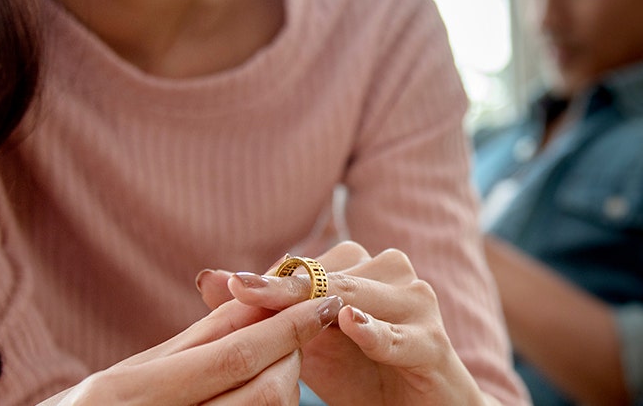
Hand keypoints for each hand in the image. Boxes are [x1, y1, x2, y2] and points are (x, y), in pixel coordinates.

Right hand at [44, 291, 342, 404]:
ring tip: (276, 364)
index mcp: (128, 393)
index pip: (234, 355)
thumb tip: (255, 296)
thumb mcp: (126, 376)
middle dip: (291, 357)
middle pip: (264, 390)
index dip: (288, 327)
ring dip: (284, 386)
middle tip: (297, 335)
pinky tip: (261, 393)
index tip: (326, 301)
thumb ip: (194, 341)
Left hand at [197, 241, 491, 405]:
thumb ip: (268, 312)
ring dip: (323, 305)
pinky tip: (351, 326)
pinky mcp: (435, 343)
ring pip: (363, 297)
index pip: (310, 265)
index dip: (272, 277)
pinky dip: (376, 332)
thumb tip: (208, 277)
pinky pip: (400, 335)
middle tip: (242, 291)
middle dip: (285, 286)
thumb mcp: (308, 346)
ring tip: (285, 309)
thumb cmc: (362, 375)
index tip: (230, 285)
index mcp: (364, 267)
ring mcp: (418, 304)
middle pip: (332, 276)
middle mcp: (392, 274)